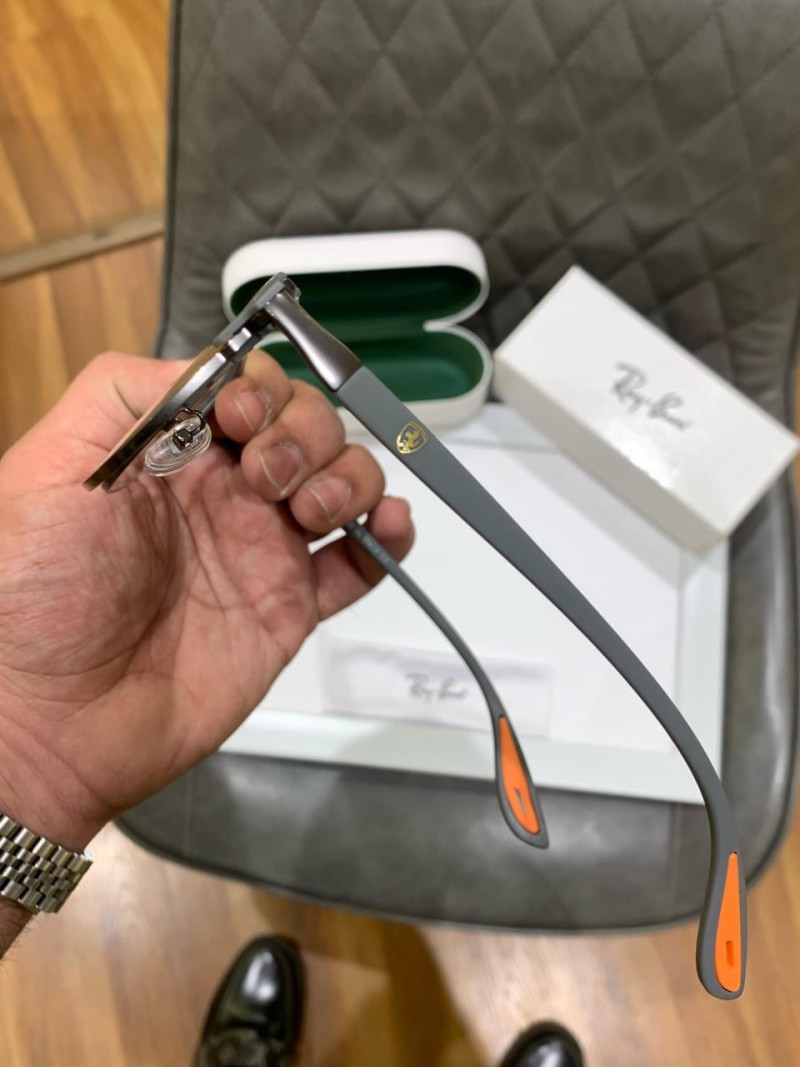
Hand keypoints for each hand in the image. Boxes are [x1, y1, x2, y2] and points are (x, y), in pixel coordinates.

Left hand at [0, 351, 412, 849]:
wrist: (52, 722)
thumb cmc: (32, 599)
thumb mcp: (49, 471)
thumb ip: (120, 399)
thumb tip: (205, 367)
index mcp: (170, 453)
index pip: (244, 388)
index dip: (261, 389)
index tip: (243, 420)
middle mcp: (223, 492)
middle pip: (306, 425)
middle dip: (305, 433)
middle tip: (267, 478)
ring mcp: (262, 548)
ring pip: (342, 482)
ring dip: (349, 476)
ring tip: (313, 510)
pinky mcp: (290, 606)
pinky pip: (357, 565)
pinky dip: (388, 538)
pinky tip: (386, 526)